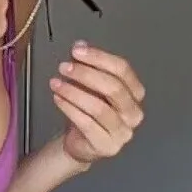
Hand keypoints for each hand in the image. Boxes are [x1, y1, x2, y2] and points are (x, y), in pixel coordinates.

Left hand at [50, 41, 144, 163]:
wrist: (82, 143)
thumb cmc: (89, 112)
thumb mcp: (89, 85)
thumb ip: (87, 65)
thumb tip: (80, 45)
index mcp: (135, 93)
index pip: (122, 70)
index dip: (99, 57)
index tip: (77, 51)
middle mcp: (134, 113)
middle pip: (113, 88)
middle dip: (86, 74)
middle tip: (64, 67)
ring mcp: (123, 132)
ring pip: (99, 107)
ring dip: (74, 92)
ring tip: (56, 83)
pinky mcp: (107, 146)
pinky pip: (87, 123)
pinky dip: (69, 108)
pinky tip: (58, 98)